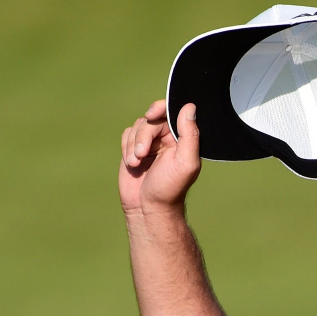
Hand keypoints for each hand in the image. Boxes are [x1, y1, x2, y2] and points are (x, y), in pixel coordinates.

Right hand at [118, 100, 200, 216]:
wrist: (147, 207)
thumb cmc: (170, 188)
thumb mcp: (185, 162)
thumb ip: (189, 135)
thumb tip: (190, 107)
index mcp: (183, 139)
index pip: (173, 112)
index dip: (160, 108)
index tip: (151, 115)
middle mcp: (167, 138)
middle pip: (151, 119)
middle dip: (144, 136)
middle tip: (142, 154)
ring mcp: (150, 143)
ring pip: (137, 126)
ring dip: (133, 145)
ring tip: (137, 164)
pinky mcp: (134, 148)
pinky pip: (126, 135)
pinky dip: (126, 148)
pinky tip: (132, 164)